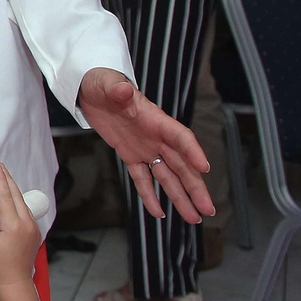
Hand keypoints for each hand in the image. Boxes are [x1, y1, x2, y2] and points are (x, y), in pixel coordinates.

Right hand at [0, 164, 40, 288]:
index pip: (6, 196)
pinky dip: (17, 200)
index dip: (0, 180)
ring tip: (3, 178)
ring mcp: (33, 228)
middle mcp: (27, 223)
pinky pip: (25, 211)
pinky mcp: (35, 232)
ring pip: (22, 202)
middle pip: (17, 195)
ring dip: (13, 189)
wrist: (14, 283)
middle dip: (7, 179)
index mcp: (13, 225)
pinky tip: (10, 197)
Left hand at [78, 67, 214, 221]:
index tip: (205, 167)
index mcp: (156, 119)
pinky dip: (149, 195)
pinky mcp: (130, 155)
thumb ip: (117, 89)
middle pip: (181, 164)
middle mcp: (156, 137)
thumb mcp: (107, 83)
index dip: (193, 151)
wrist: (92, 90)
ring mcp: (145, 148)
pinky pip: (142, 178)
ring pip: (167, 176)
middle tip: (208, 208)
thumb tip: (122, 90)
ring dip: (180, 197)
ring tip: (194, 218)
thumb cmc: (104, 83)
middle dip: (195, 187)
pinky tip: (158, 213)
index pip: (180, 136)